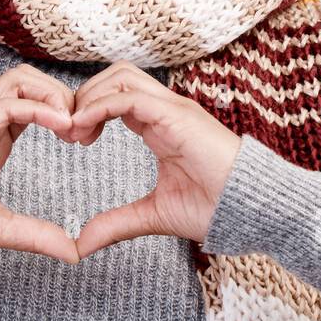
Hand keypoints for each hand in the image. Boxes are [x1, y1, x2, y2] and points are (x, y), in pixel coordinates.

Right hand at [0, 65, 79, 263]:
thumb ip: (36, 235)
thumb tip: (73, 252)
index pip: (37, 101)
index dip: (66, 111)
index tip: (85, 139)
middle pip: (32, 79)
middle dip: (65, 95)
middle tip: (83, 130)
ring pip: (20, 79)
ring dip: (53, 95)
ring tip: (71, 126)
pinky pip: (7, 103)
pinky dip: (38, 108)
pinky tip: (59, 125)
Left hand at [66, 61, 242, 257]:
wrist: (252, 209)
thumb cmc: (214, 208)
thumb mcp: (154, 215)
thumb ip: (117, 224)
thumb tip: (81, 244)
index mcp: (160, 125)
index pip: (116, 96)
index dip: (88, 111)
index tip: (72, 140)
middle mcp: (165, 109)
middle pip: (114, 76)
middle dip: (84, 96)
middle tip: (68, 132)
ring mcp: (173, 108)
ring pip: (120, 76)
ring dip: (89, 97)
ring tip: (74, 131)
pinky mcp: (177, 115)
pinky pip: (129, 96)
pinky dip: (100, 106)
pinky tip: (84, 128)